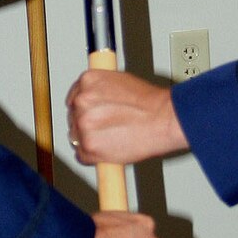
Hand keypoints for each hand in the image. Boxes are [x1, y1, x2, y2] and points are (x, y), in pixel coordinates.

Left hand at [67, 68, 189, 165]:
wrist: (164, 119)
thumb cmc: (150, 103)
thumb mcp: (121, 82)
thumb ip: (102, 91)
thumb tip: (96, 101)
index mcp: (88, 81)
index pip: (74, 97)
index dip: (85, 108)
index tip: (90, 114)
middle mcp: (82, 100)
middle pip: (73, 117)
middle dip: (88, 124)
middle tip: (107, 128)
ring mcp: (83, 124)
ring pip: (76, 137)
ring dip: (90, 140)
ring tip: (112, 138)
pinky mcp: (89, 146)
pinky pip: (81, 156)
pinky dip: (93, 157)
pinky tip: (109, 149)